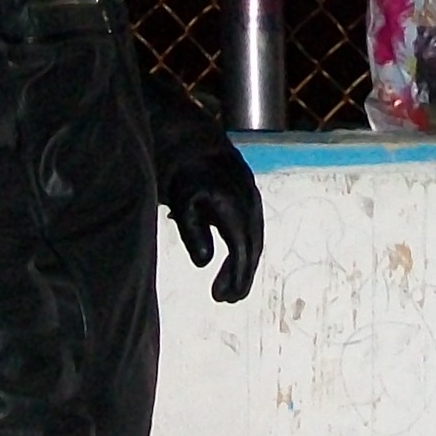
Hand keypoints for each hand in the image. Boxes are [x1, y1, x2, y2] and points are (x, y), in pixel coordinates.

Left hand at [165, 151, 263, 302]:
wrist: (191, 137)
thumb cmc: (182, 169)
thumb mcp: (181, 200)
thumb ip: (193, 231)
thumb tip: (204, 262)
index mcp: (233, 204)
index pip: (241, 248)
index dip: (236, 275)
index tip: (224, 297)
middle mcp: (248, 201)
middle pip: (252, 246)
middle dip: (241, 276)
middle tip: (226, 298)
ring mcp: (252, 196)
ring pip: (254, 237)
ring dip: (244, 264)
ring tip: (227, 286)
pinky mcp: (249, 194)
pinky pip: (252, 227)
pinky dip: (244, 247)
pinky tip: (231, 259)